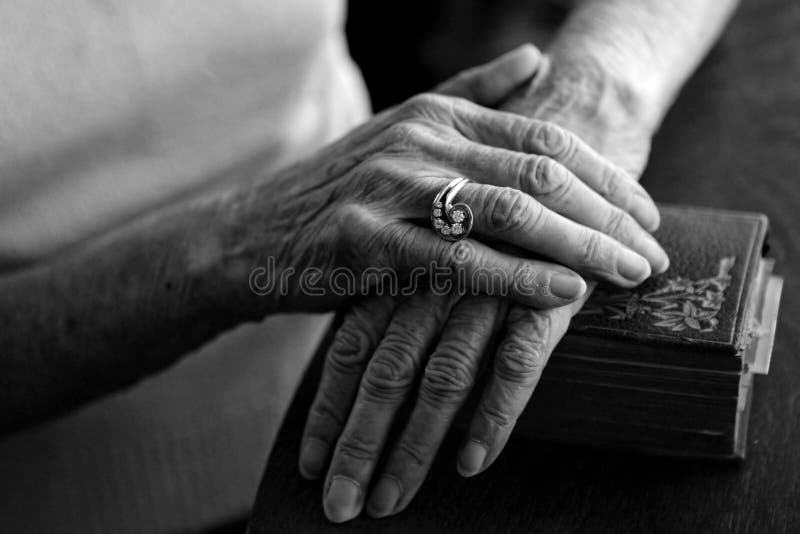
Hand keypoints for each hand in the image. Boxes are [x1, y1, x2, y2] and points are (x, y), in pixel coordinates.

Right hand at [240, 45, 664, 313]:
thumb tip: (536, 58)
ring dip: (579, 245)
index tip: (648, 214)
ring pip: (508, 209)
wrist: (253, 234)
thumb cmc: (340, 192)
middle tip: (654, 254)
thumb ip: (473, 94)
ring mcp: (390, 185)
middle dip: (608, 215)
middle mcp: (420, 138)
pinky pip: (457, 260)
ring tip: (629, 275)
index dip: (607, 175)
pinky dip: (516, 277)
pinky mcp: (365, 238)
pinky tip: (563, 294)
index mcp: (437, 113)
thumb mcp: (403, 130)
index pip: (545, 135)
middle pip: (540, 171)